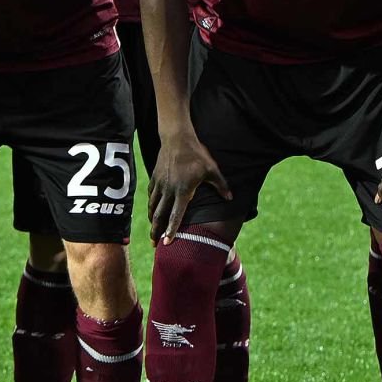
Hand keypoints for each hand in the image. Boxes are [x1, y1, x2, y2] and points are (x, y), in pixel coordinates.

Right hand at [148, 128, 231, 243]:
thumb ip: (221, 185)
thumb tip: (230, 198)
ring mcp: (160, 184)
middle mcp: (169, 190)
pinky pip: (151, 195)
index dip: (171, 230)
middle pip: (160, 215)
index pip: (176, 215)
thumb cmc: (197, 154)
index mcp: (183, 191)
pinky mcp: (155, 177)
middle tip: (154, 244)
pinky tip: (152, 209)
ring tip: (153, 231)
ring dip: (152, 220)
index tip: (166, 243)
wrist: (177, 138)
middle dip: (156, 231)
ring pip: (153, 206)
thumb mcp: (212, 169)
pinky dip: (151, 204)